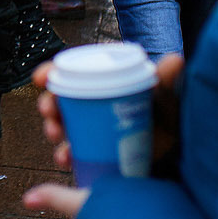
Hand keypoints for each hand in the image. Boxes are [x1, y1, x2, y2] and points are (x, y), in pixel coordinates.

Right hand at [23, 55, 186, 215]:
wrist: (177, 154)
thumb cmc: (170, 118)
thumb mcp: (167, 99)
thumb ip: (167, 82)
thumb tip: (176, 60)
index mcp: (104, 84)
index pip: (71, 72)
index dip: (51, 72)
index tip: (40, 78)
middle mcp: (93, 104)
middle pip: (60, 99)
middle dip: (48, 104)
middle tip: (49, 113)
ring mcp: (92, 129)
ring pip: (62, 125)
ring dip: (52, 129)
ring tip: (55, 136)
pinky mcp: (93, 151)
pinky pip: (71, 151)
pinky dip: (64, 154)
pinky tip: (66, 158)